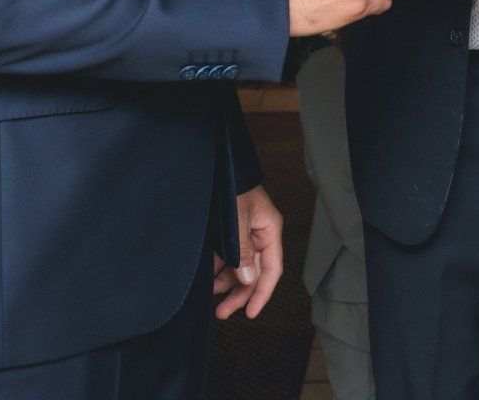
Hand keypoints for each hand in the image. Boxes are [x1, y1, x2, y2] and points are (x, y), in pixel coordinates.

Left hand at [213, 185, 283, 318]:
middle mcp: (259, 235)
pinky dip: (218, 269)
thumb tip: (248, 279)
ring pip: (238, 267)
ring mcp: (244, 234)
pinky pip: (226, 257)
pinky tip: (206, 278)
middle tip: (221, 313)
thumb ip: (243, 251)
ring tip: (209, 294)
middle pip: (254, 272)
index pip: (272, 269)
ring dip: (225, 283)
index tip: (250, 314)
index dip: (261, 293)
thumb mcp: (237, 220)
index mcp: (269, 230)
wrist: (217, 166)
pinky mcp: (228, 232)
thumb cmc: (230, 187)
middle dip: (239, 293)